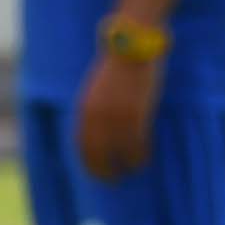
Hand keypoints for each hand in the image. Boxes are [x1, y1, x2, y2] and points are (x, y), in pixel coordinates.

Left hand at [73, 49, 160, 179]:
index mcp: (84, 110)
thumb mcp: (98, 89)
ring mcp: (116, 117)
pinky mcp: (136, 114)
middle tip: (113, 180)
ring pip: (119, 153)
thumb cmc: (118, 66)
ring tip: (131, 171)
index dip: (89, 163)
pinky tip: (143, 160)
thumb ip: (97, 110)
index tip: (96, 173)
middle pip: (97, 155)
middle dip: (104, 171)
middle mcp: (96, 117)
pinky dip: (139, 155)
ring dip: (126, 165)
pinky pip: (137, 144)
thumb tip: (101, 131)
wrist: (132, 44)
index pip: (82, 147)